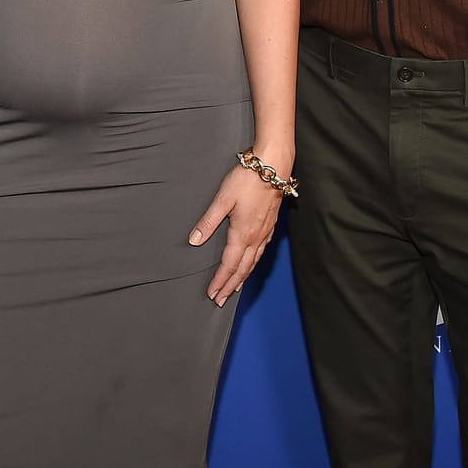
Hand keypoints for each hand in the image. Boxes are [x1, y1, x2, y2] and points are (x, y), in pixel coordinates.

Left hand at [189, 165, 285, 306]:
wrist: (273, 167)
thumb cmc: (247, 180)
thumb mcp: (222, 199)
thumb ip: (208, 222)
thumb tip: (194, 241)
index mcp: (242, 234)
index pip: (229, 265)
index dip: (220, 281)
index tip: (212, 294)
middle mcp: (256, 237)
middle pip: (242, 269)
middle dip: (231, 286)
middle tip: (221, 300)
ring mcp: (265, 232)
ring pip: (253, 262)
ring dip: (243, 277)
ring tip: (235, 289)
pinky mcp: (270, 225)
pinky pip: (261, 252)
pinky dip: (254, 263)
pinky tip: (252, 263)